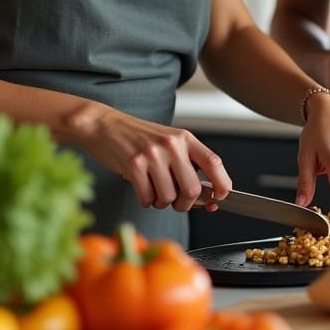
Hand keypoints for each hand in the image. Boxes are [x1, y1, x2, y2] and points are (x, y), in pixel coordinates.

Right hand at [81, 105, 232, 211]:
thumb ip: (187, 166)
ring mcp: (153, 154)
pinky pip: (147, 199)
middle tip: (176, 201)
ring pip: (168, 197)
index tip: (220, 197)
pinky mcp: (134, 164)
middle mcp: (172, 144)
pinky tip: (141, 187)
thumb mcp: (169, 143)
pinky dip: (145, 200)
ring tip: (153, 187)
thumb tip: (208, 199)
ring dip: (161, 202)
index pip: (213, 162)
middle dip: (185, 204)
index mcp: (185, 138)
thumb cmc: (139, 138)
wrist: (106, 126)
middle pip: (192, 189)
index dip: (222, 184)